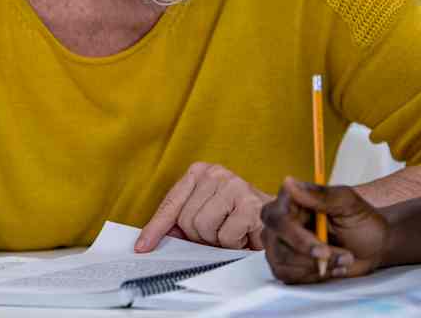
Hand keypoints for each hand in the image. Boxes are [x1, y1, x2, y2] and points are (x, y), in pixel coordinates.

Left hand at [137, 162, 271, 251]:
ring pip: (204, 228)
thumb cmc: (236, 217)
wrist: (277, 217)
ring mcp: (234, 185)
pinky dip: (234, 243)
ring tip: (232, 231)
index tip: (142, 248)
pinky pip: (226, 236)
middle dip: (201, 236)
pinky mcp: (250, 204)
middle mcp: (215, 173)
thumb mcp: (204, 214)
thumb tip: (150, 241)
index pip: (170, 204)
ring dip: (218, 240)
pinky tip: (245, 234)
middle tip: (219, 232)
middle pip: (186, 220)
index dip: (155, 229)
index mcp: (199, 172)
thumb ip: (179, 222)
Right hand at [261, 177, 387, 283]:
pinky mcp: (285, 263)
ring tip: (344, 258)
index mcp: (291, 199)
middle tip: (344, 257)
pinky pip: (287, 275)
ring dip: (318, 266)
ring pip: (282, 260)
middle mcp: (280, 220)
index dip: (297, 237)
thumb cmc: (361, 221)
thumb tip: (289, 182)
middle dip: (309, 255)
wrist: (373, 246)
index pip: (278, 217)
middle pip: (276, 241)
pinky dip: (313, 276)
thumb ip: (320, 194)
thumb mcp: (348, 203)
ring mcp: (280, 242)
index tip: (323, 250)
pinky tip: (331, 268)